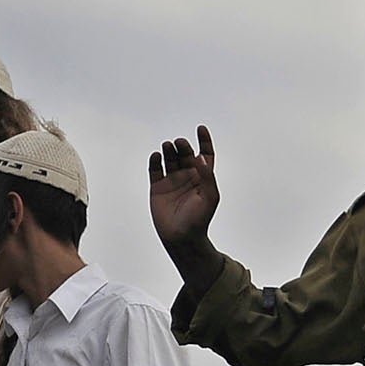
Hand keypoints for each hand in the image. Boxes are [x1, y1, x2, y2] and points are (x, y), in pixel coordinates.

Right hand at [148, 125, 219, 247]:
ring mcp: (172, 180)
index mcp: (203, 178)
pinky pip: (154, 169)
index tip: (201, 128)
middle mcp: (187, 176)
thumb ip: (207, 177)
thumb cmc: (199, 219)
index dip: (204, 141)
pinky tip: (156, 156)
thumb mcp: (210, 197)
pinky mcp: (157, 186)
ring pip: (169, 158)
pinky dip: (155, 160)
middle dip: (183, 146)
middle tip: (179, 143)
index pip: (205, 155)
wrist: (181, 237)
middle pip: (185, 154)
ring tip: (168, 145)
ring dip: (169, 150)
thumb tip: (200, 157)